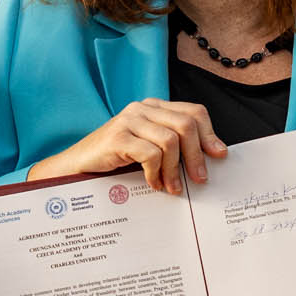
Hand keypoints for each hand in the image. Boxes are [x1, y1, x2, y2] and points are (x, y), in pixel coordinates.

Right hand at [28, 99, 226, 195]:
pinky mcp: (118, 137)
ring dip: (176, 170)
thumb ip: (173, 146)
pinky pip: (151, 154)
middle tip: (199, 179)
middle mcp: (142, 108)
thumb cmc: (115, 160)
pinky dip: (157, 173)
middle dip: (197, 156)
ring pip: (171, 141)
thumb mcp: (149, 148)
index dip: (209, 134)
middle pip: (186, 126)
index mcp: (153, 107)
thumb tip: (209, 157)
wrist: (76, 167)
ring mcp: (128, 120)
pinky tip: (153, 184)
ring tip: (173, 188)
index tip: (219, 155)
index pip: (193, 112)